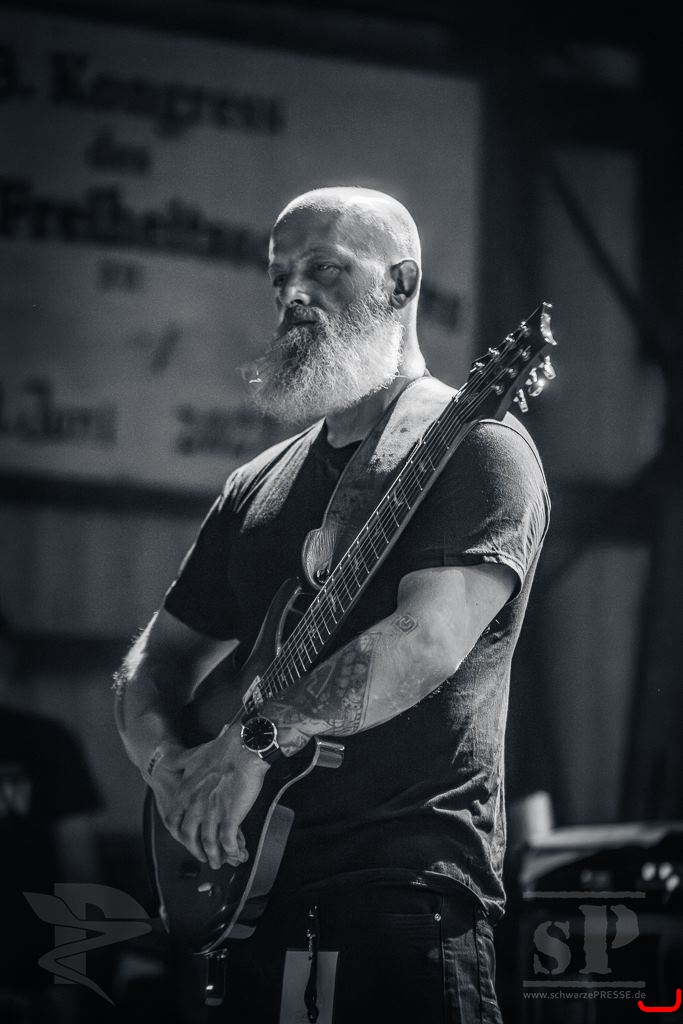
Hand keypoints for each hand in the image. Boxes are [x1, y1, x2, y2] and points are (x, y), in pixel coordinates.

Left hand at [148, 722, 268, 869]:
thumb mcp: (194, 755)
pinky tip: (236, 854)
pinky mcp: (230, 816)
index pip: (174, 821)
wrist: (243, 748)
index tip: (186, 838)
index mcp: (185, 792)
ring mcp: (212, 813)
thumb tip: (173, 763)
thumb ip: (183, 765)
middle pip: (189, 837)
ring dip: (214, 856)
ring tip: (219, 862)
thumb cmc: (223, 749)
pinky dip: (231, 850)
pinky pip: (228, 841)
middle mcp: (195, 806)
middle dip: (196, 850)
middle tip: (202, 856)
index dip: (180, 833)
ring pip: (208, 843)